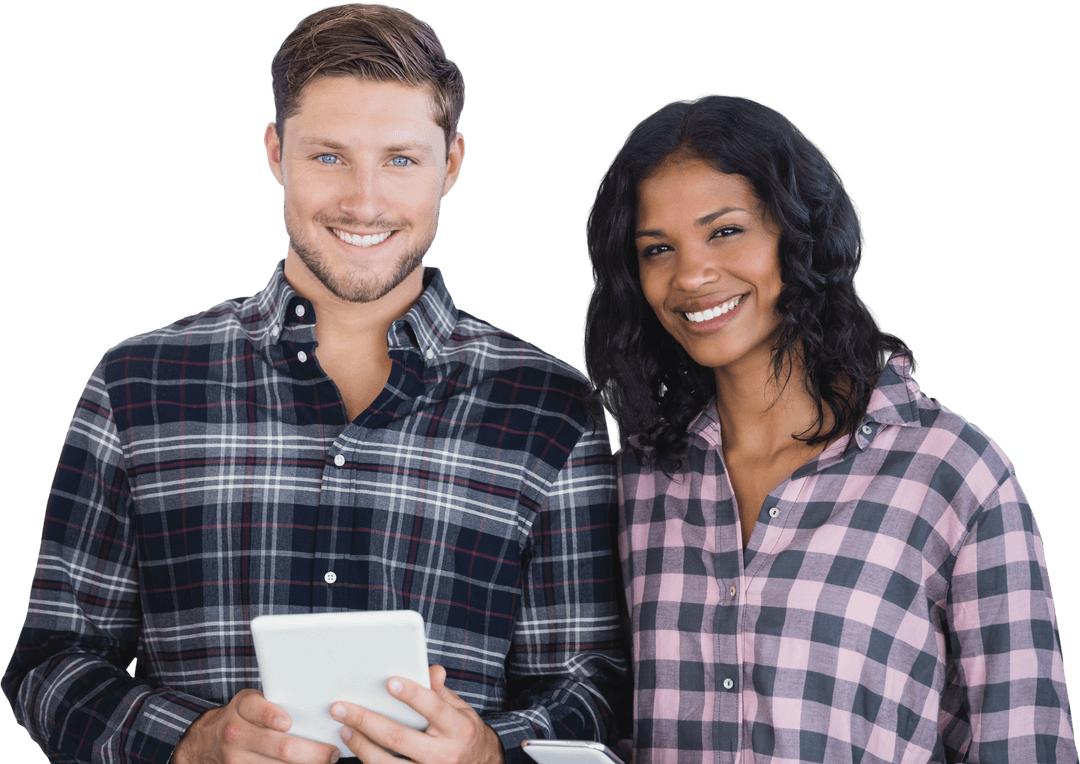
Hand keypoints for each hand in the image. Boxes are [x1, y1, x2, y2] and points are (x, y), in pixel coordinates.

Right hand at [173, 688, 341, 763]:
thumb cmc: (242, 717)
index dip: (272, 715)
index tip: (288, 722)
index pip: (256, 708)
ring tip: (324, 761)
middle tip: (331, 752)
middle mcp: (236, 732)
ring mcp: (234, 758)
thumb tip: (318, 706)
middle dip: (311, 752)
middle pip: (279, 746)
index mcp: (242, 707)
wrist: (205, 741)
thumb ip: (276, 703)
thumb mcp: (251, 702)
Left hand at [330, 664, 503, 763]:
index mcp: (459, 729)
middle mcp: (446, 755)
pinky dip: (369, 762)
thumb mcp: (461, 710)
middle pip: (399, 737)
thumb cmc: (464, 734)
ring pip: (388, 763)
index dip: (413, 694)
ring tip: (345, 729)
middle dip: (367, 720)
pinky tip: (358, 750)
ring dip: (361, 745)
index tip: (389, 682)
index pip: (434, 708)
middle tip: (341, 707)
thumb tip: (432, 671)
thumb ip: (441, 692)